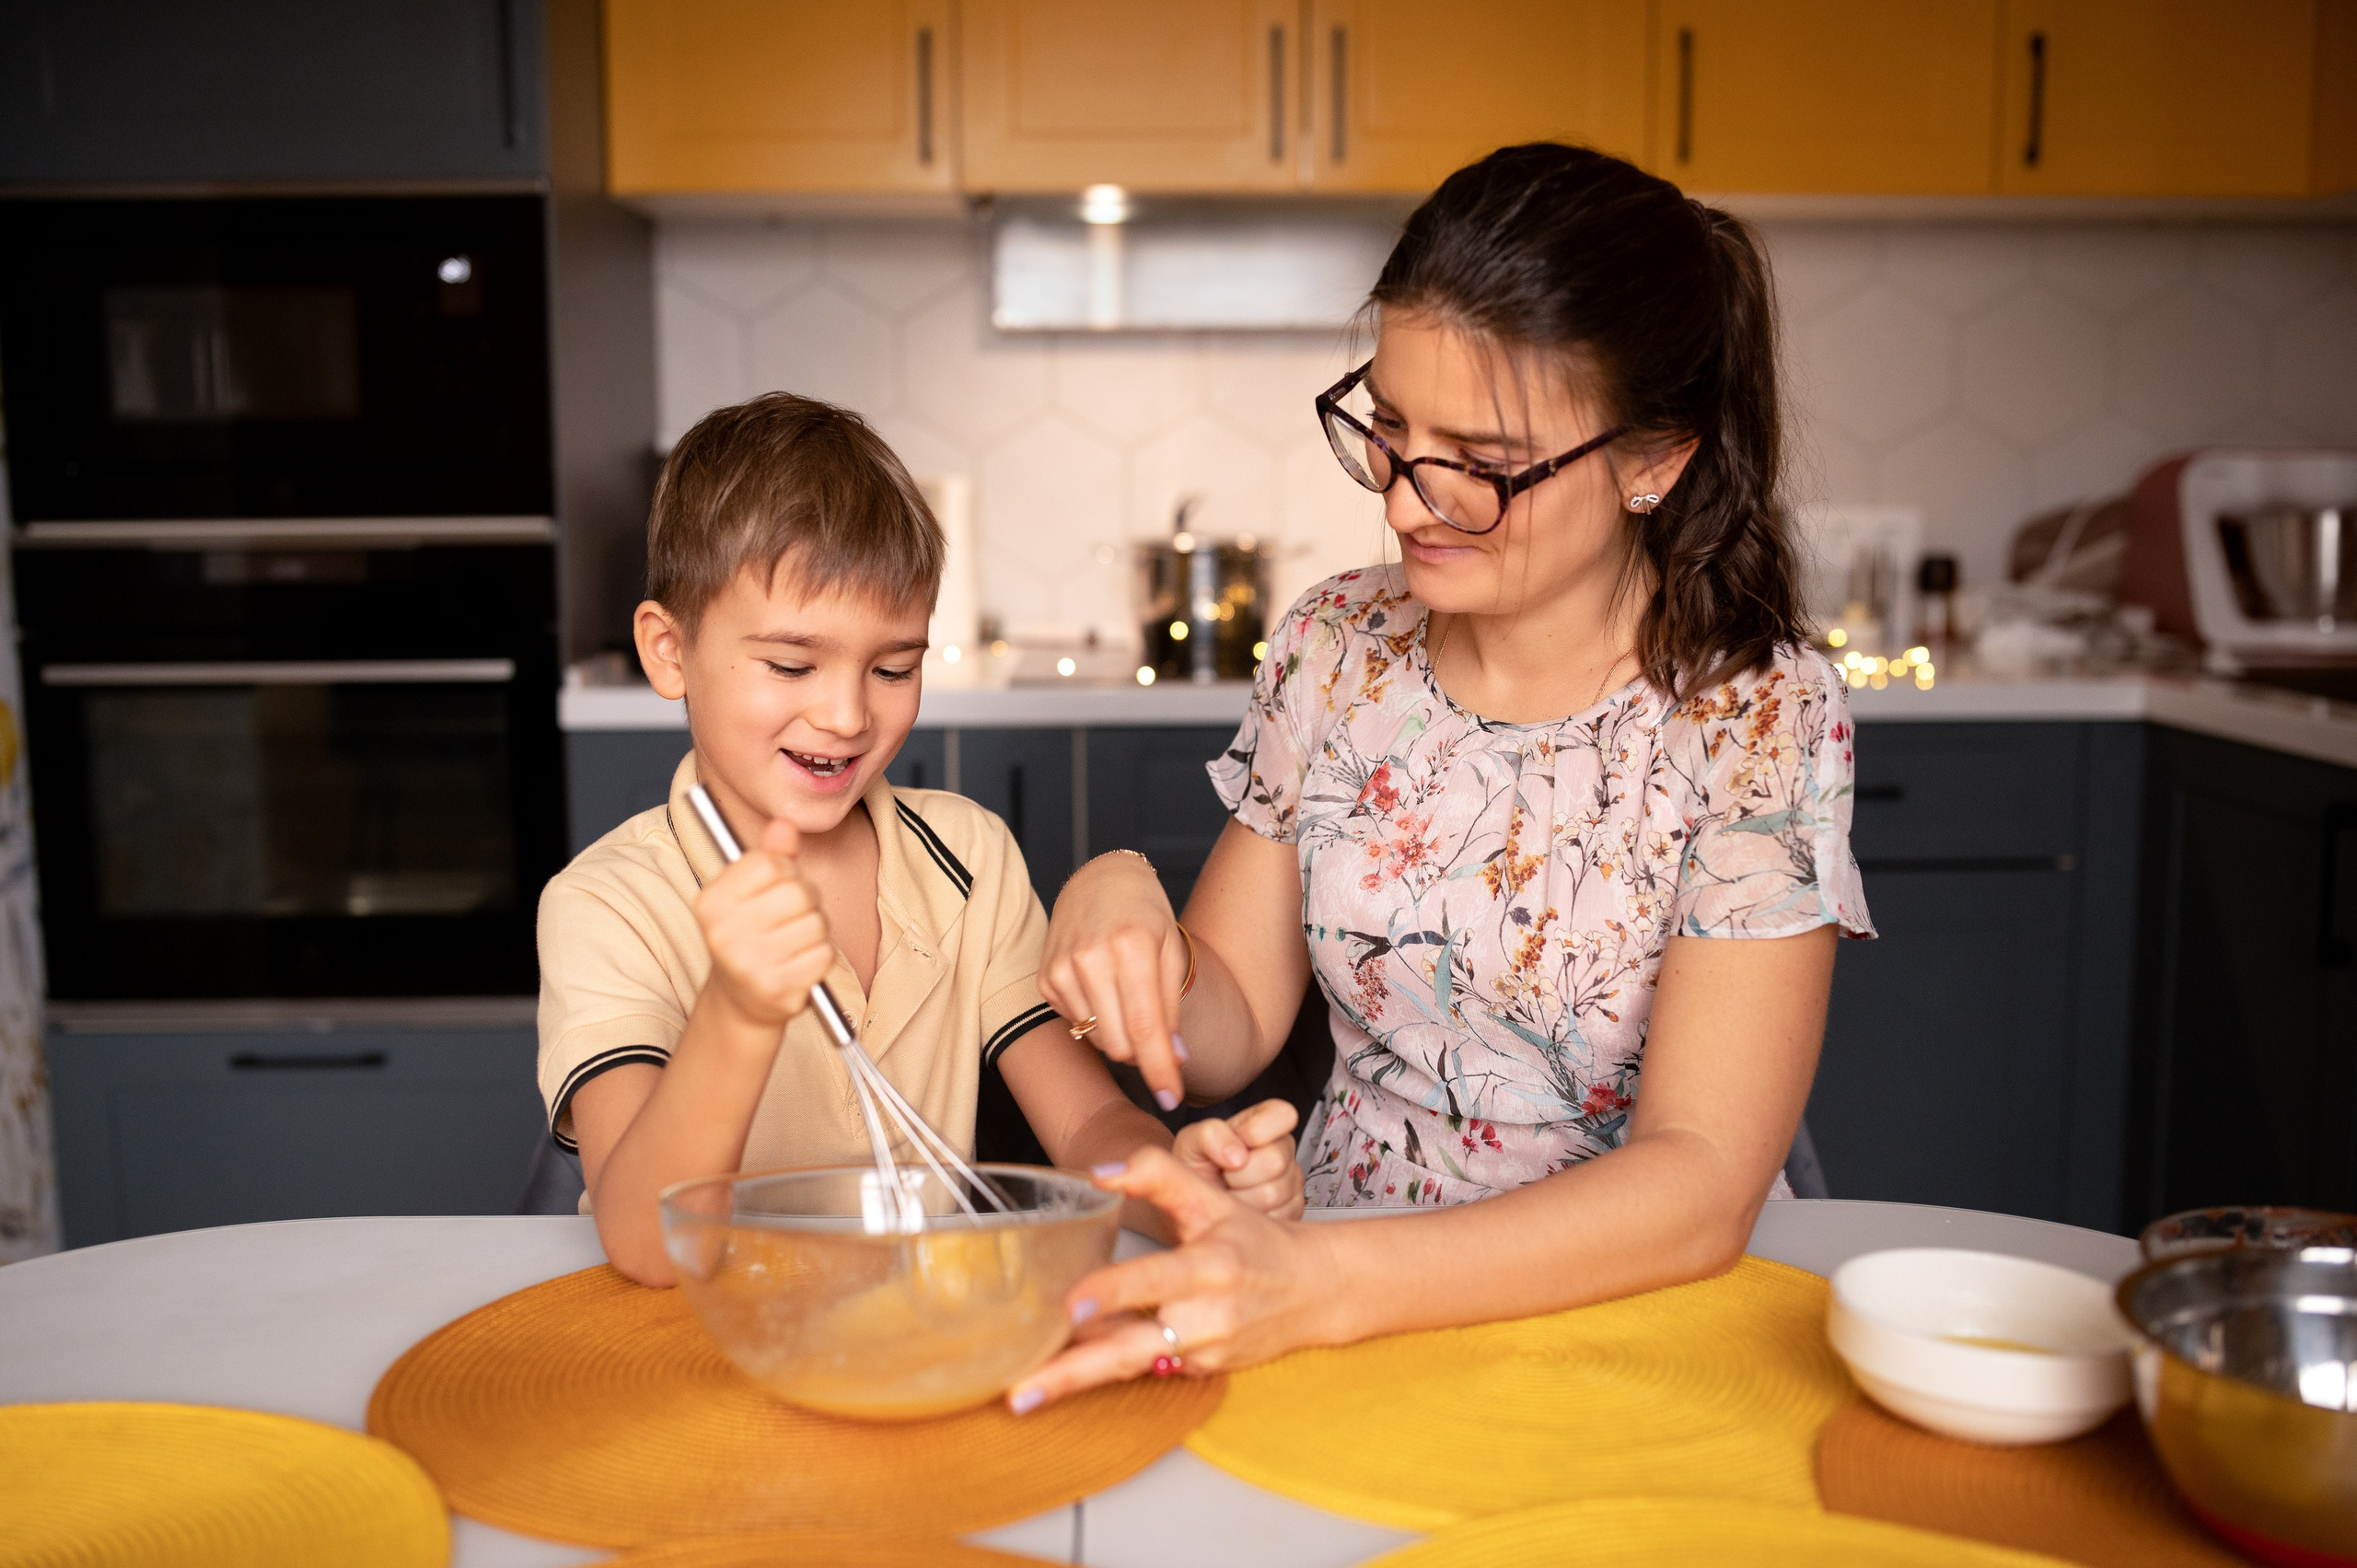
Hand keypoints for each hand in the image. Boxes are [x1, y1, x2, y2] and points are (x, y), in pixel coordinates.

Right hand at [694, 817, 832, 1026]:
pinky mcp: (776, 990)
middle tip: (791, 918)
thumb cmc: (750, 935)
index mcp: (712, 901)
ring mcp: (748, 964)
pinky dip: (820, 958)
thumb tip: (785, 824)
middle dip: (807, 901)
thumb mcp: (750, 891)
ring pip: (817, 924)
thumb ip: (770, 856)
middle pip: (799, 892)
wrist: (741, 998)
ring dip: (815, 931)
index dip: (786, 870)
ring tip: (793, 942)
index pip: (770, 863)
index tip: (777, 887)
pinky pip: (825, 955)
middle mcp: (723, 932)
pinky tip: (798, 964)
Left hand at [1006, 1146, 1340, 1413]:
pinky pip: (1146, 1369)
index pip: (1155, 1281)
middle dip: (1073, 1373)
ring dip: (1077, 1380)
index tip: (1071, 1306)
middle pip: (1130, 1350)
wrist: (1316, 1290)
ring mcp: (1203, 1353)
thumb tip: (1097, 1173)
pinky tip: (1064, 1370)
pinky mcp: (1200, 1374)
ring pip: (1130, 1367)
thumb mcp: (1211, 1198)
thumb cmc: (1256, 1240)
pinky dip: (1106, 1368)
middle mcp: (1206, 1318)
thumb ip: (1156, 1173)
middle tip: (1020, 1391)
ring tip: (1022, 1394)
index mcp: (1209, 1268)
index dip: (1113, 1294)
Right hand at [1039, 853, 1189, 1109]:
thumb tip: (1175, 1062)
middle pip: (1119, 1044)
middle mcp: (1089, 958)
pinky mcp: (1045, 979)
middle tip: (1156, 1033)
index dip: (1160, 1069)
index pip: (1146, 1027)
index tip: (1172, 1098)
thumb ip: (1172, 1008)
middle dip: (1143, 1052)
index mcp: (1130, 946)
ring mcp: (1061, 969)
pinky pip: (1077, 1024)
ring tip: (1127, 995)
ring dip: (1120, 1034)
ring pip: (1098, 1039)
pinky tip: (1102, 987)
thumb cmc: (1145, 914)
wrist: (1101, 881)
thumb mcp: (1171, 951)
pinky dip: (1096, 1018)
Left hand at [1172, 1098, 1303, 1220]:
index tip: (1236, 1143)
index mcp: (1264, 1122)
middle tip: (1225, 1174)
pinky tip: (1240, 1208)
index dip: (1256, 1131)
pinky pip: (1276, 1217)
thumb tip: (1237, 1154)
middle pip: (1275, 1160)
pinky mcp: (1292, 1211)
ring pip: (1272, 1193)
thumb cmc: (1196, 1166)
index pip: (1284, 1114)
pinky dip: (1249, 1218)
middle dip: (1239, 1173)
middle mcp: (1282, 1149)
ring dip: (1241, 1198)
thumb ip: (1210, 1135)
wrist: (1193, 1202)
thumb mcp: (1191, 1141)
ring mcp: (1290, 1182)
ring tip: (1229, 1191)